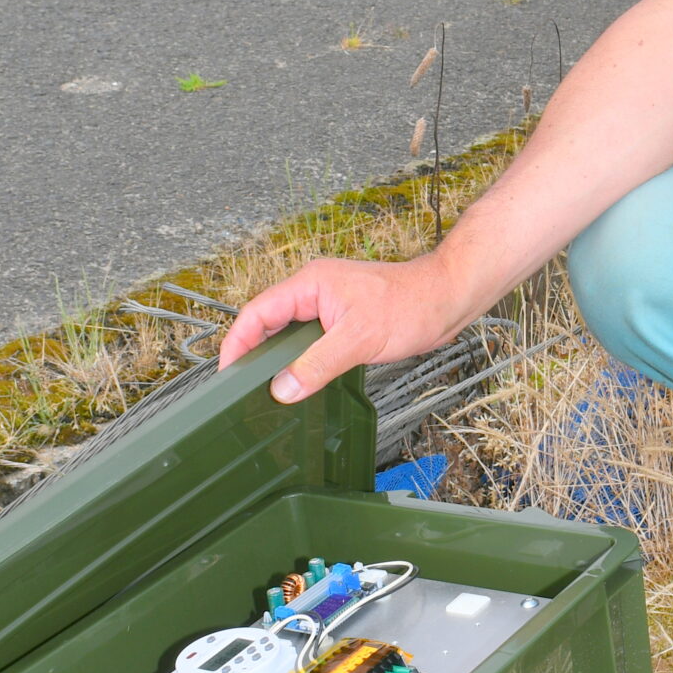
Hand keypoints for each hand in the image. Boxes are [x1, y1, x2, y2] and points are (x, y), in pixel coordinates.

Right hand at [216, 254, 464, 403]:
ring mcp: (327, 304)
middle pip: (267, 322)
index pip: (256, 312)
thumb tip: (282, 389)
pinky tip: (298, 379)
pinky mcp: (341, 318)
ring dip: (276, 358)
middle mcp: (313, 290)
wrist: (447, 297)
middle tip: (240, 389)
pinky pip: (308, 339)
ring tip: (263, 389)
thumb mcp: (359, 339)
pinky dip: (299, 359)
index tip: (226, 374)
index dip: (236, 343)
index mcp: (309, 283)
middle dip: (252, 353)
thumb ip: (318, 365)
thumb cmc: (411, 305)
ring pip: (288, 333)